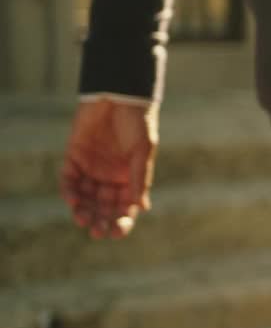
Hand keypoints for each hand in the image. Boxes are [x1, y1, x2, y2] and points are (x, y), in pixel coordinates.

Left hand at [60, 98, 157, 238]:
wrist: (119, 95)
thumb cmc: (138, 122)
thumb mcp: (143, 151)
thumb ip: (140, 178)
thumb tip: (141, 208)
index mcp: (130, 179)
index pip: (124, 207)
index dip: (121, 221)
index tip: (117, 232)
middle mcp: (110, 177)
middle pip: (103, 206)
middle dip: (101, 220)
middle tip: (97, 232)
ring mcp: (92, 168)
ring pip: (85, 197)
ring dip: (83, 210)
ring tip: (82, 219)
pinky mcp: (74, 157)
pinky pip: (69, 180)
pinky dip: (70, 191)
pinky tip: (73, 199)